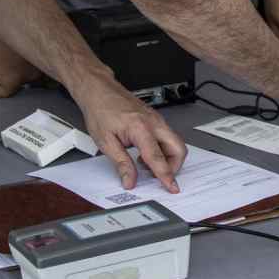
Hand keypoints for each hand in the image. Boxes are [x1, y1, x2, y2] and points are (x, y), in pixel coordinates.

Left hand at [70, 74, 186, 192]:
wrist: (100, 91)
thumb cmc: (101, 110)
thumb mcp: (106, 142)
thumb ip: (121, 163)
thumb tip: (130, 180)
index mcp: (141, 128)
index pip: (158, 157)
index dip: (166, 175)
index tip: (172, 187)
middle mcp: (154, 122)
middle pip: (178, 148)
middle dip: (174, 167)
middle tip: (160, 177)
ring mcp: (157, 120)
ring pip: (175, 143)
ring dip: (167, 159)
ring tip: (146, 166)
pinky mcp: (155, 119)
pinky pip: (167, 137)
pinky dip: (162, 150)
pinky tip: (145, 155)